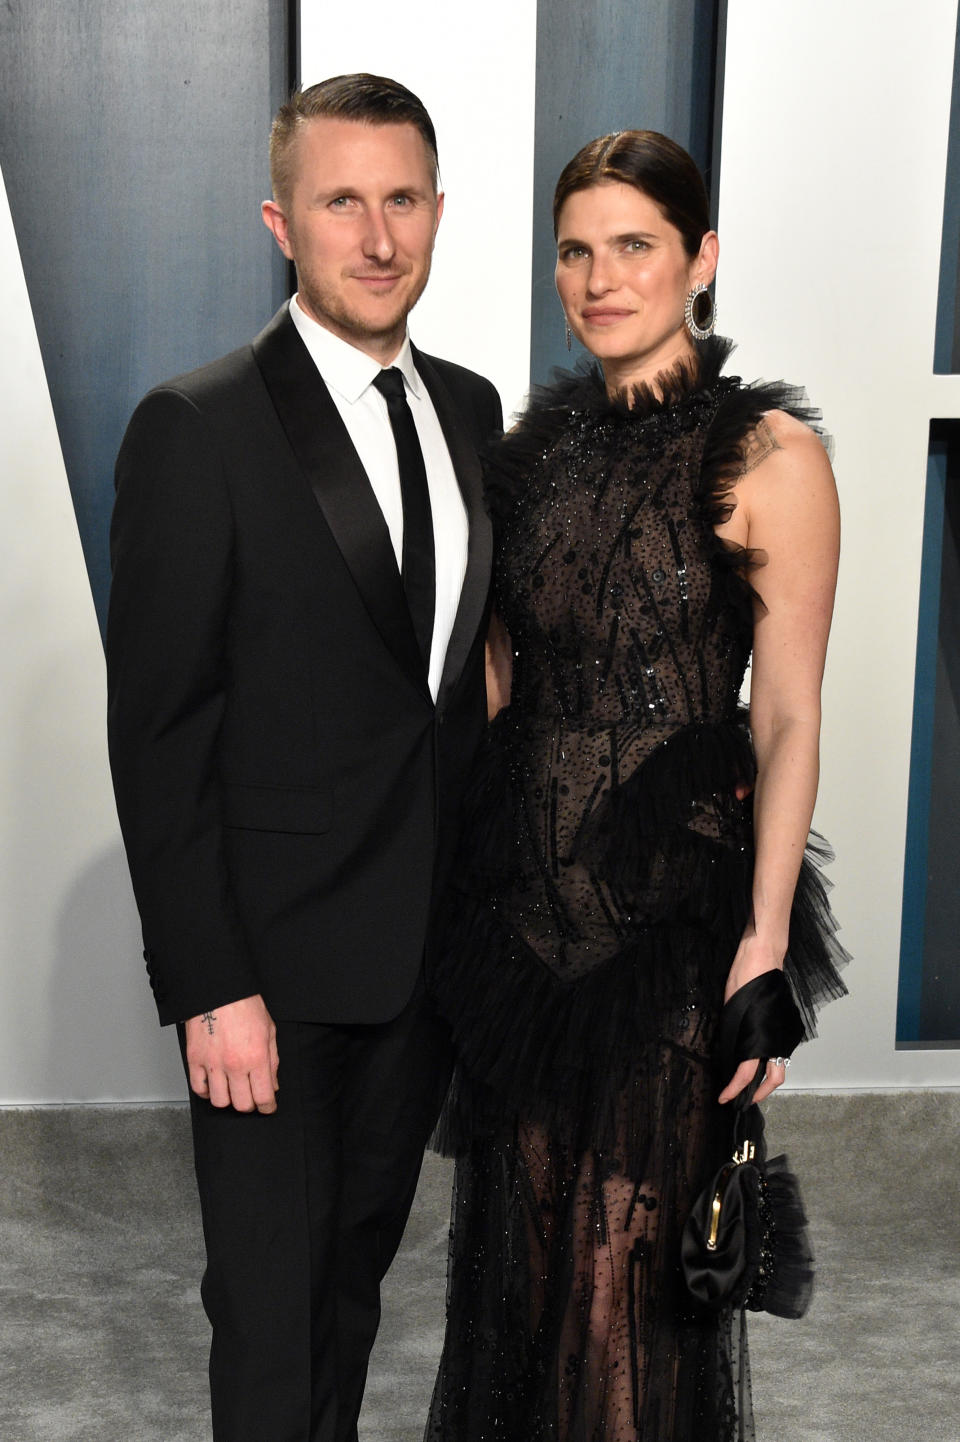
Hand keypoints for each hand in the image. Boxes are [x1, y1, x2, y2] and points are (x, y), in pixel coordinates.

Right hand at [185, 994, 278, 1113]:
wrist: (218, 989)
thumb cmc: (244, 1004)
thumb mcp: (269, 1030)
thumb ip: (272, 1060)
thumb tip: (272, 1084)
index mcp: (256, 1057)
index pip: (264, 1097)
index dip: (268, 1107)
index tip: (268, 1106)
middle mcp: (234, 1064)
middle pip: (242, 1105)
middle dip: (250, 1105)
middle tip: (251, 1097)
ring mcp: (212, 1063)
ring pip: (219, 1101)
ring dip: (228, 1099)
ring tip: (232, 1090)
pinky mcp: (195, 1059)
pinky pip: (199, 1088)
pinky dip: (207, 1091)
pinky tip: (214, 1084)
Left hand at [719, 929, 788, 1104]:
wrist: (763, 956)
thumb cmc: (743, 978)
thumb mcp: (731, 1011)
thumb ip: (735, 1035)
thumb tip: (732, 1054)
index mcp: (760, 1037)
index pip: (747, 1074)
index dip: (734, 1089)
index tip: (724, 1098)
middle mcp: (778, 1038)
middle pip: (775, 1078)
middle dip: (760, 1092)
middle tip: (743, 1098)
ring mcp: (787, 1031)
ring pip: (781, 1063)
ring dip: (767, 1074)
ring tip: (749, 1080)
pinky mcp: (789, 1023)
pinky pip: (782, 1047)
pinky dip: (771, 1056)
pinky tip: (758, 1056)